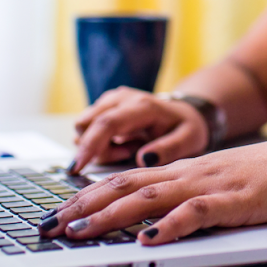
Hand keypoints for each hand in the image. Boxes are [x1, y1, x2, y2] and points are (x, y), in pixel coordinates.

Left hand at [39, 135, 266, 244]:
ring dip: (111, 215)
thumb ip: (186, 196)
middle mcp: (188, 174)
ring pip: (150, 198)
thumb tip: (152, 216)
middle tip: (48, 224)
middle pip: (124, 187)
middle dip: (82, 206)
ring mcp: (209, 185)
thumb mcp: (217, 183)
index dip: (86, 195)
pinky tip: (149, 238)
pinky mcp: (233, 201)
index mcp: (183, 170)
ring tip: (80, 229)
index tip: (56, 213)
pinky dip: (169, 226)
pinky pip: (196, 213)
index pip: (123, 180)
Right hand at [71, 87, 208, 172]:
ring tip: (129, 148)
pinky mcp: (104, 108)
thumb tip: (144, 158)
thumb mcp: (190, 140)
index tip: (77, 168)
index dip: (89, 145)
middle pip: (87, 126)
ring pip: (83, 128)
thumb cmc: (186, 128)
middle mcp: (121, 98)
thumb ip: (169, 149)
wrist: (184, 113)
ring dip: (100, 146)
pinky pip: (87, 129)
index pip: (107, 123)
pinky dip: (99, 142)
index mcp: (142, 106)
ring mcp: (110, 101)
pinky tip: (122, 144)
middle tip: (128, 154)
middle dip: (98, 150)